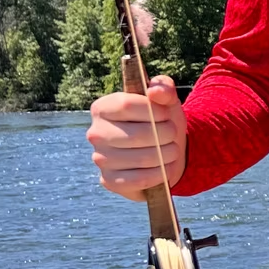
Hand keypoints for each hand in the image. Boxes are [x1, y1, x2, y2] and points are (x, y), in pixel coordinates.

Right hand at [86, 76, 186, 197]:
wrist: (164, 152)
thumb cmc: (161, 122)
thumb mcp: (166, 101)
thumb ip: (164, 88)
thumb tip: (155, 90)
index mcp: (103, 108)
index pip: (126, 105)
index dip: (153, 110)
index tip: (166, 114)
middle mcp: (96, 133)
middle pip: (136, 134)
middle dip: (164, 134)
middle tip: (172, 134)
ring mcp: (100, 158)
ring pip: (141, 158)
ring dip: (166, 155)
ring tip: (172, 150)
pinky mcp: (109, 180)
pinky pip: (138, 179)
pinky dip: (159, 174)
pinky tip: (165, 168)